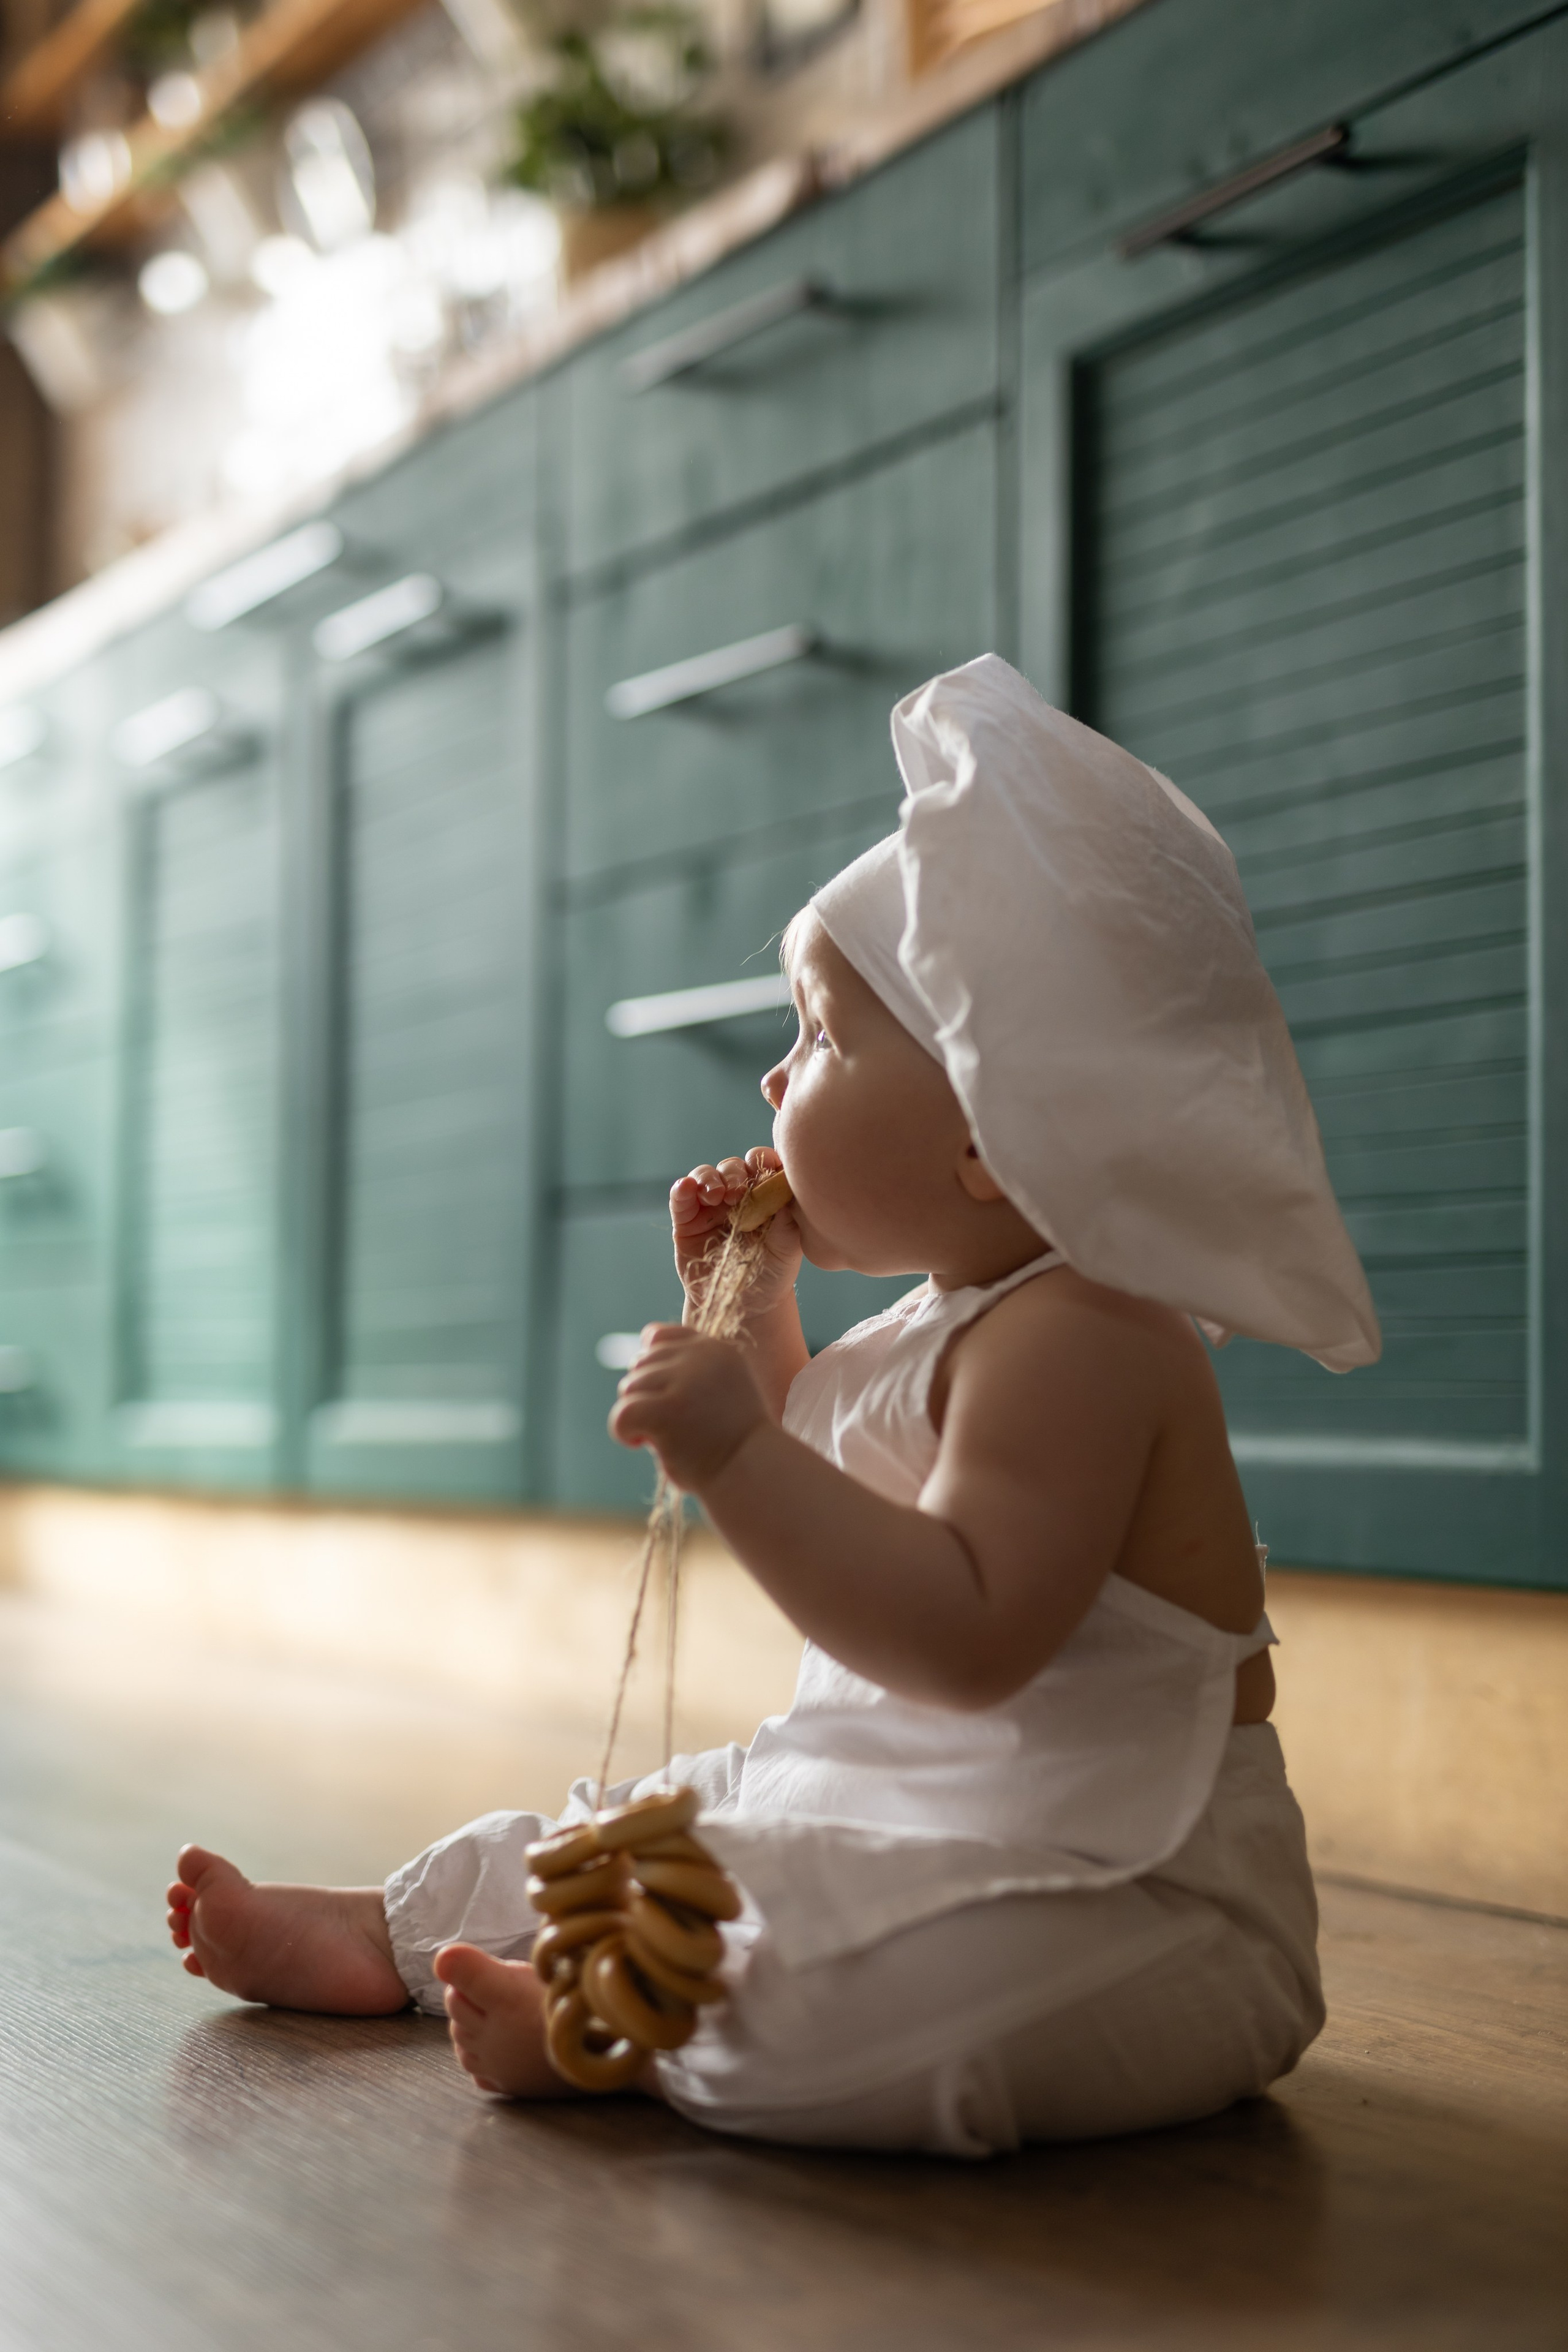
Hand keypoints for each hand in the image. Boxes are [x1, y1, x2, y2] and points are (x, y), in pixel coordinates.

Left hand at [609, 1325, 767, 1490]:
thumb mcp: (721, 1392)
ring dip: (635, 1413)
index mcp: (717, 1350)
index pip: (660, 1336)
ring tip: (658, 1437)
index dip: (650, 1364)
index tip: (659, 1393)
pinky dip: (622, 1430)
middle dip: (644, 1394)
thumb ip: (690, 1373)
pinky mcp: (667, 1408)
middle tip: (663, 1424)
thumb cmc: (733, 1443)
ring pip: (630, 1387)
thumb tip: (636, 1363)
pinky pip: (623, 1412)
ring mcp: (685, 1380)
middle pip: (642, 1362)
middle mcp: (702, 1356)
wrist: (753, 1474)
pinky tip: (639, 1443)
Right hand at [670, 1146, 800, 1319]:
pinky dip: (682, 1189)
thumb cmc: (772, 1273)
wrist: (745, 1306)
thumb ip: (788, 1219)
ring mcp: (710, 1207)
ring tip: (716, 1195)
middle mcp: (736, 1195)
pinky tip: (687, 1188)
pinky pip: (680, 1198)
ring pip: (705, 1176)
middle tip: (738, 1192)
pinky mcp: (687, 1222)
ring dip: (709, 1179)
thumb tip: (787, 1189)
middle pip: (732, 1167)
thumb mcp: (787, 1248)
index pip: (762, 1164)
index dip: (763, 1160)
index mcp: (764, 1194)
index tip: (766, 1167)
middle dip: (734, 1173)